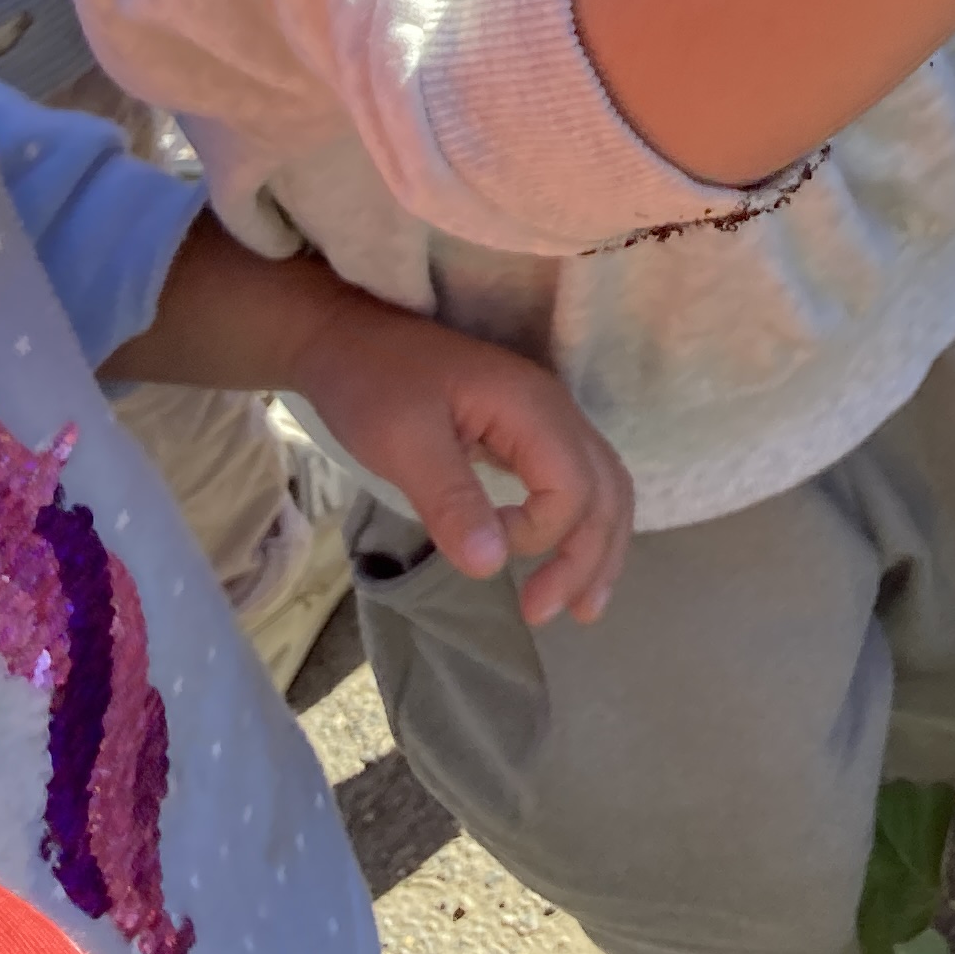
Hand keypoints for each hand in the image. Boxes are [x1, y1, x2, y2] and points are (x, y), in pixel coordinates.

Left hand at [282, 297, 635, 624]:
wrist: (348, 336)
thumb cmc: (373, 384)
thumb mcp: (401, 442)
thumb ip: (450, 499)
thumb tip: (493, 565)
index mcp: (531, 407)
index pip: (572, 486)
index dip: (541, 534)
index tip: (485, 553)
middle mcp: (553, 410)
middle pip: (606, 488)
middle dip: (590, 557)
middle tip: (551, 616)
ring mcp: (545, 418)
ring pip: (604, 485)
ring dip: (600, 546)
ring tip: (584, 607)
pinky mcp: (526, 431)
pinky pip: (579, 480)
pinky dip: (584, 525)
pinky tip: (567, 558)